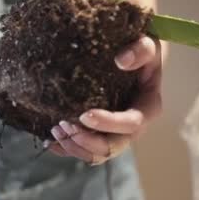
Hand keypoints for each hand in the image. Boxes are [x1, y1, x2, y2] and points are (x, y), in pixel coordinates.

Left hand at [48, 35, 162, 164]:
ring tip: (55, 129)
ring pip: (96, 154)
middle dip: (86, 141)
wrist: (134, 59)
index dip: (109, 123)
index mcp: (147, 108)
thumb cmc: (141, 51)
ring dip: (74, 147)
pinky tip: (49, 142)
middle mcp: (133, 127)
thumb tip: (122, 60)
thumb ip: (141, 50)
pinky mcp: (100, 134)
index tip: (85, 115)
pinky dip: (66, 149)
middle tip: (63, 124)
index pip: (131, 123)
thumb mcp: (148, 45)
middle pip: (112, 147)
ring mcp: (116, 134)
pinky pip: (84, 150)